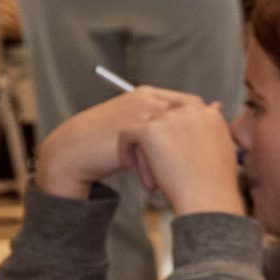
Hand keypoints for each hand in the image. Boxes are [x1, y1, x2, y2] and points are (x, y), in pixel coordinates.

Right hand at [34, 88, 202, 199]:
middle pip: (187, 122)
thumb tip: (206, 124)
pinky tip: (149, 184)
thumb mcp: (144, 132)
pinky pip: (155, 152)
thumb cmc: (112, 144)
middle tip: (186, 172)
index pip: (192, 107)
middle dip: (189, 150)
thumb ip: (171, 127)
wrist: (73, 152)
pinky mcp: (130, 130)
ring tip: (164, 183)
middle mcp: (148, 98)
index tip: (199, 155)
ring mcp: (139, 112)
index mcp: (153, 95)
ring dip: (172, 164)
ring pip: (173, 139)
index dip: (198, 133)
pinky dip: (154, 170)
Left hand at [123, 98, 246, 216]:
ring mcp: (169, 117)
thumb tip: (214, 107)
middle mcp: (190, 110)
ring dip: (140, 144)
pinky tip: (129, 164)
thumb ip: (211, 127)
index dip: (171, 124)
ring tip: (140, 164)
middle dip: (154, 134)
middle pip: (160, 113)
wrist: (208, 198)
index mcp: (208, 113)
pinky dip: (125, 148)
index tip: (167, 142)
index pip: (183, 106)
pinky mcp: (150, 129)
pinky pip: (127, 133)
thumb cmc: (216, 182)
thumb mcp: (221, 147)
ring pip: (143, 123)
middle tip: (153, 155)